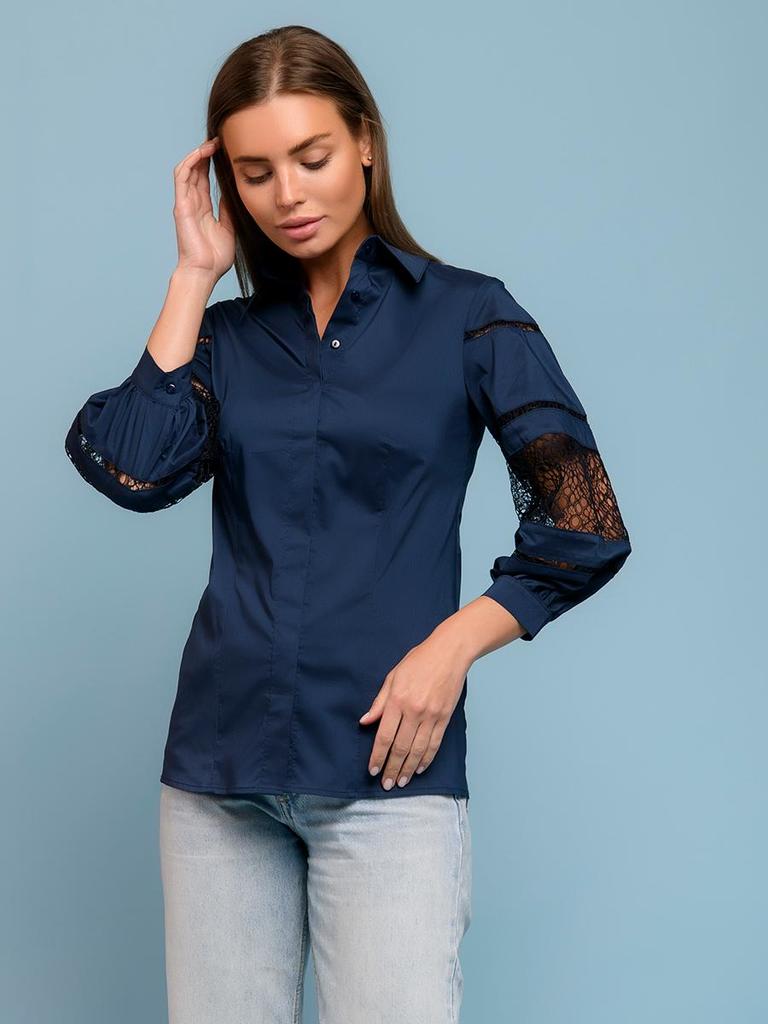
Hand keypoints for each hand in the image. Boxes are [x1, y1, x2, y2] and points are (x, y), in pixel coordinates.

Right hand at [172, 137, 234, 281]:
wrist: (204, 272)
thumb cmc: (215, 257)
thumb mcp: (229, 228)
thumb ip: (229, 209)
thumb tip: (234, 192)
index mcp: (202, 208)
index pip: (204, 178)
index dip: (212, 163)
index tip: (225, 150)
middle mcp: (192, 203)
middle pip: (196, 170)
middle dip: (206, 153)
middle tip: (221, 139)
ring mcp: (185, 203)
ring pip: (188, 169)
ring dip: (198, 153)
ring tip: (213, 142)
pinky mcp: (181, 205)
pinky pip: (182, 177)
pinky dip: (190, 162)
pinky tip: (202, 152)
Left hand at [359, 634, 470, 788]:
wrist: (450, 652)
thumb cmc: (419, 661)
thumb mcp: (393, 676)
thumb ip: (379, 702)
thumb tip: (365, 722)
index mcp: (398, 700)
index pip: (385, 736)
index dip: (377, 756)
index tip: (372, 770)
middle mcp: (414, 711)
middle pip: (401, 747)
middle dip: (392, 768)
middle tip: (385, 784)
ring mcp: (432, 715)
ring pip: (418, 750)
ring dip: (408, 769)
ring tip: (401, 781)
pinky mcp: (445, 718)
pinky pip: (434, 744)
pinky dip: (427, 759)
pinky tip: (420, 769)